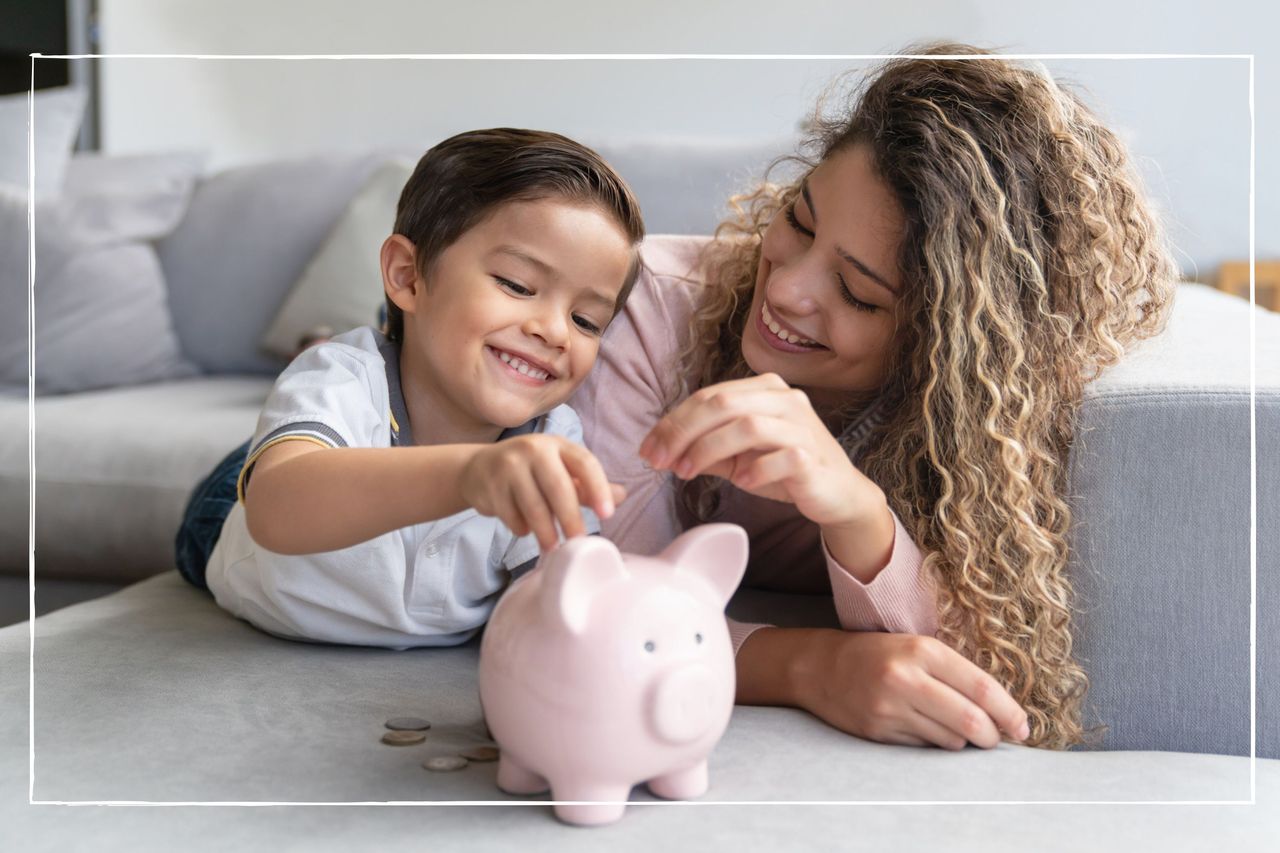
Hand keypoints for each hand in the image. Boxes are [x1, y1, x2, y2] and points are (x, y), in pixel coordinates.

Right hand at [460, 435, 625, 551]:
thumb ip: (587, 485)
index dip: (599, 488)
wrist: (478, 468)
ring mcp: (509, 466)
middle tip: (578, 542)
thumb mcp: (559, 470)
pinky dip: (521, 528)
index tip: (607, 514)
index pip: (584, 463)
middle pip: (558, 488)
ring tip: (552, 547)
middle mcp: (533, 449)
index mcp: (557, 444)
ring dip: (545, 532)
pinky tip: (524, 529)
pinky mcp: (490, 485)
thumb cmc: (529, 471)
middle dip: (571, 519)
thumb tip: (622, 496)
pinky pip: (511, 515)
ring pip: (534, 506)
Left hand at [638, 373, 877, 528]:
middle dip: (682, 432)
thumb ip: (706, 449)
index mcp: (764, 390)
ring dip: (708, 450)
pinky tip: (742, 482)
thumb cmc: (785, 469)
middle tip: (659, 461)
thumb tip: (662, 451)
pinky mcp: (813, 456)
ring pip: (747, 425)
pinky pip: (780, 457)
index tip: (648, 449)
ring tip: (687, 473)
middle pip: (722, 403)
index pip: (709, 396)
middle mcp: (785, 400)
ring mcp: (802, 425)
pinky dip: (755, 470)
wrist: (837, 494)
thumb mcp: (738, 456)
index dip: (673, 422)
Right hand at [787, 629, 1030, 749]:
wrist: (820, 666)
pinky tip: (926, 729)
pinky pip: (924, 748)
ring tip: (957, 729)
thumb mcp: (916, 647)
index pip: (982, 689)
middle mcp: (906, 679)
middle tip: (996, 738)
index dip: (1010, 713)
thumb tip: (999, 710)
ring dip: (963, 741)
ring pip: (950, 741)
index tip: (1023, 727)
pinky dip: (935, 744)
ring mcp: (890, 708)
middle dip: (991, 736)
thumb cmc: (877, 653)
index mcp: (922, 651)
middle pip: (971, 722)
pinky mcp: (878, 731)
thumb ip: (955, 673)